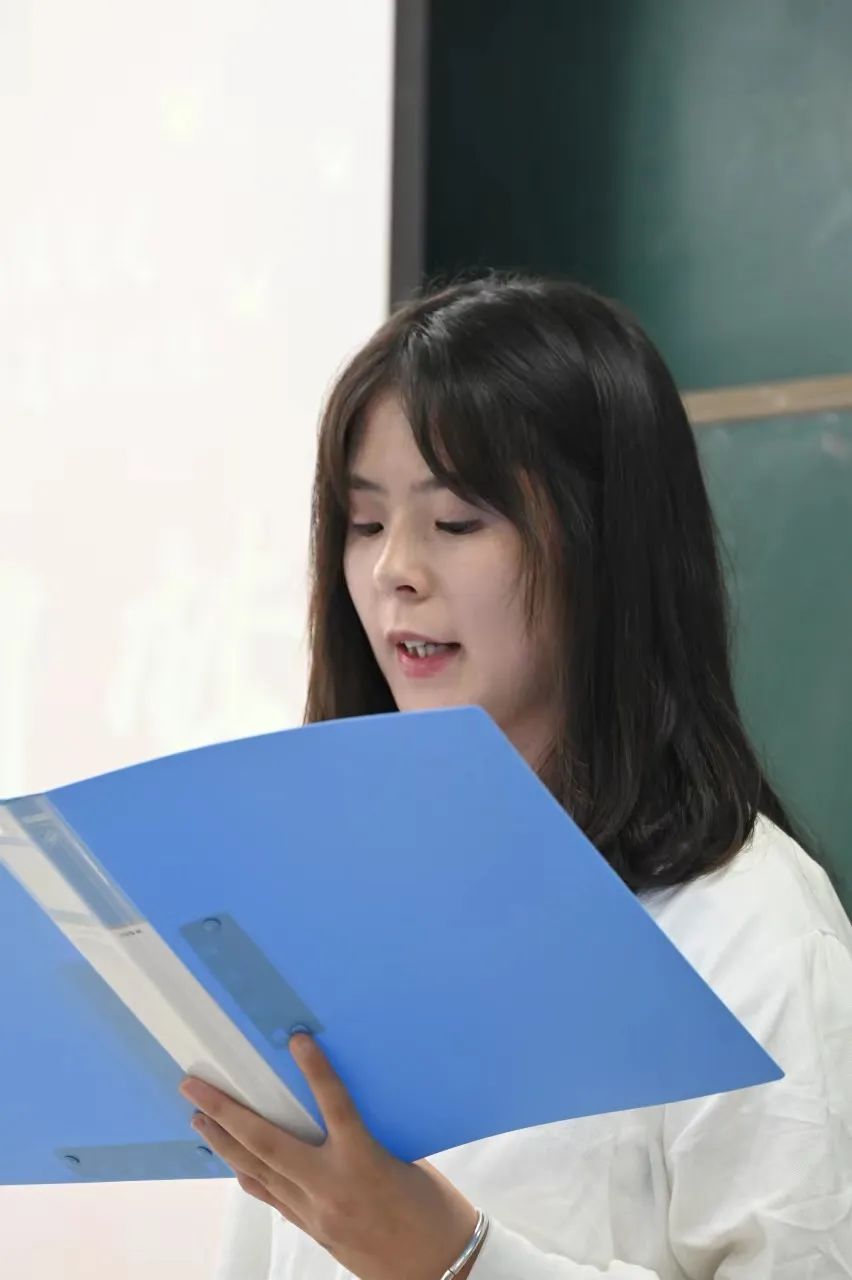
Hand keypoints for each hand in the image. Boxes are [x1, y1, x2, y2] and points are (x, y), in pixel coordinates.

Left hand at [179, 1033, 480, 1279]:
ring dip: (225, 1144)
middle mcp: (332, 1186)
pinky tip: (235, 1162)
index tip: (297, 1040)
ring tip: (199, 1120)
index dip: (316, 1070)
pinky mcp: (314, 1230)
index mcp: (365, 1160)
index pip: (336, 1104)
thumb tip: (339, 1110)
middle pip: (267, 1144)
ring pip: (258, 1173)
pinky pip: (272, 1197)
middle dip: (225, 1114)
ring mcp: (316, 1212)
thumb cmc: (434, 1211)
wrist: (439, 1270)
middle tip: (193, 1088)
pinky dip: (250, 1175)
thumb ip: (369, 1134)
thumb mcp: (405, 1158)